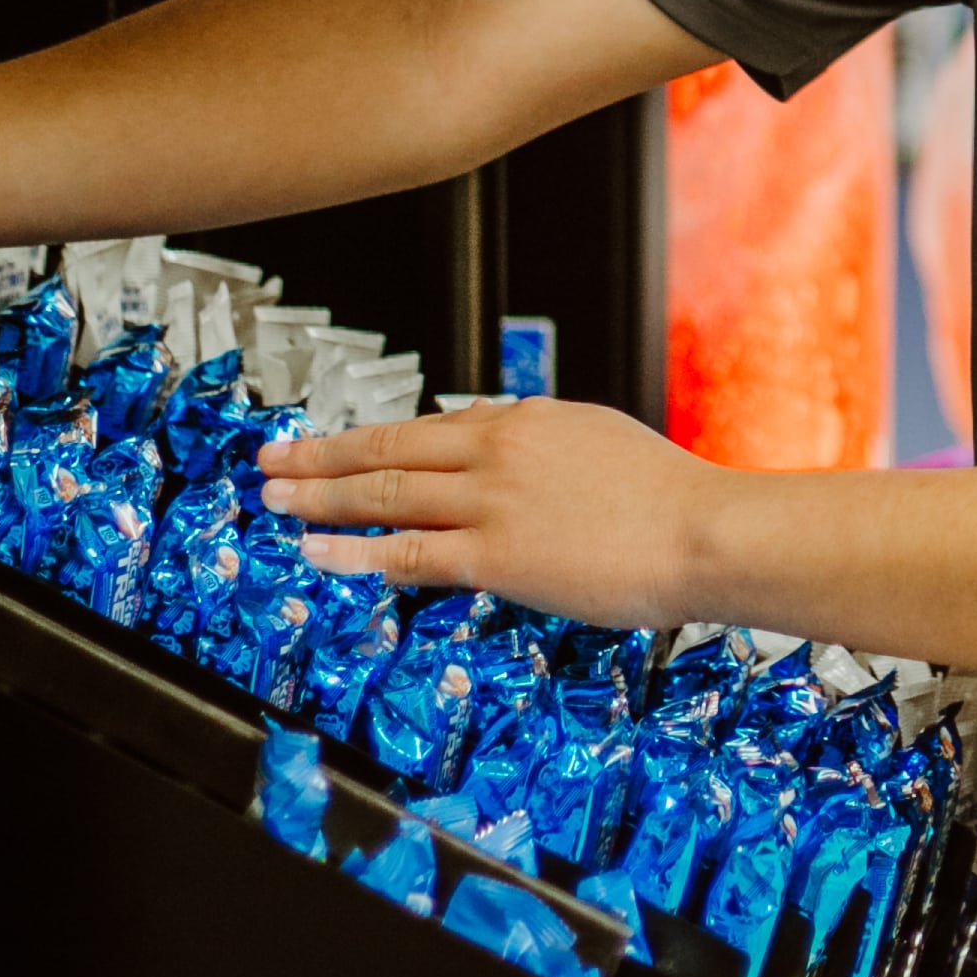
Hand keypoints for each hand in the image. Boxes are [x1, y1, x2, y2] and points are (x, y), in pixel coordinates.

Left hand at [257, 397, 723, 632]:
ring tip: (275, 501)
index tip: (332, 442)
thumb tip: (497, 440)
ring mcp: (491, 502)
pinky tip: (317, 553)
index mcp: (524, 420)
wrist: (704, 531)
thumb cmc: (669, 496)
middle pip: (387, 449)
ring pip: (385, 494)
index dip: (368, 435)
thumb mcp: (596, 441)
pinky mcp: (495, 555)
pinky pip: (407, 552)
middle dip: (320, 457)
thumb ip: (539, 443)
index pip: (428, 425)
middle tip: (271, 460)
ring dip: (320, 499)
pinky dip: (355, 552)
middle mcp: (497, 450)